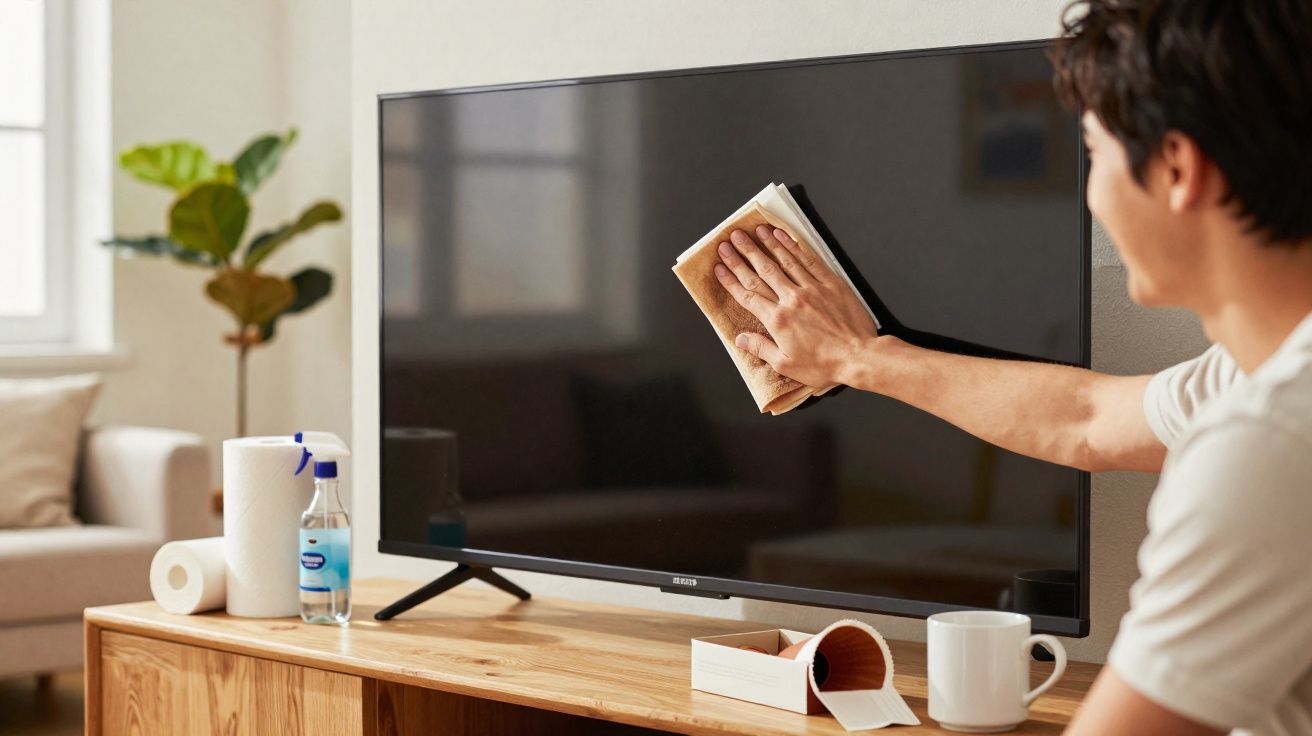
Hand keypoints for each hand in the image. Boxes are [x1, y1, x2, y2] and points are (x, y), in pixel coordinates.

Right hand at [714, 225, 878, 386]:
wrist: (858, 356)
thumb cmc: (824, 364)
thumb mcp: (786, 364)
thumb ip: (761, 348)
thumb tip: (740, 339)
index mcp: (778, 320)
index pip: (747, 294)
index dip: (731, 280)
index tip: (719, 267)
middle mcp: (791, 299)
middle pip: (761, 271)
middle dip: (743, 254)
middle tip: (729, 241)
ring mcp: (811, 288)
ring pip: (783, 260)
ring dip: (766, 244)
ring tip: (754, 231)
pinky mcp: (829, 283)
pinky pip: (808, 260)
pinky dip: (794, 247)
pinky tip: (783, 237)